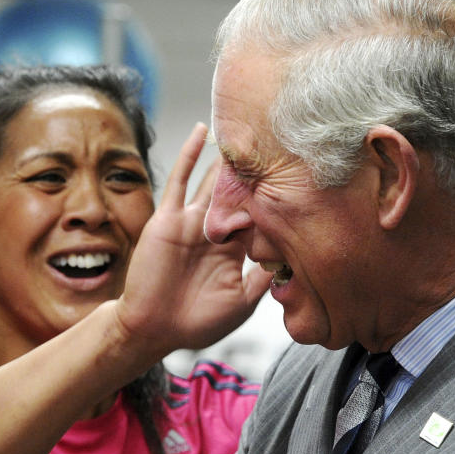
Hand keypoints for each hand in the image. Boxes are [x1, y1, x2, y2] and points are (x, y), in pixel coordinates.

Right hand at [114, 123, 270, 356]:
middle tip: (279, 136)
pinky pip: (179, 181)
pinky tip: (202, 131)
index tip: (301, 172)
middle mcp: (215, 230)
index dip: (277, 196)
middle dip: (257, 168)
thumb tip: (292, 260)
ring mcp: (192, 221)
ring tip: (246, 125)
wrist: (153, 329)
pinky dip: (189, 155)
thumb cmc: (196, 322)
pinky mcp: (169, 218)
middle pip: (240, 191)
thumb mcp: (241, 303)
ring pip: (214, 180)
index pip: (260, 214)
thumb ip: (262, 280)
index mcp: (235, 250)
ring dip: (227, 155)